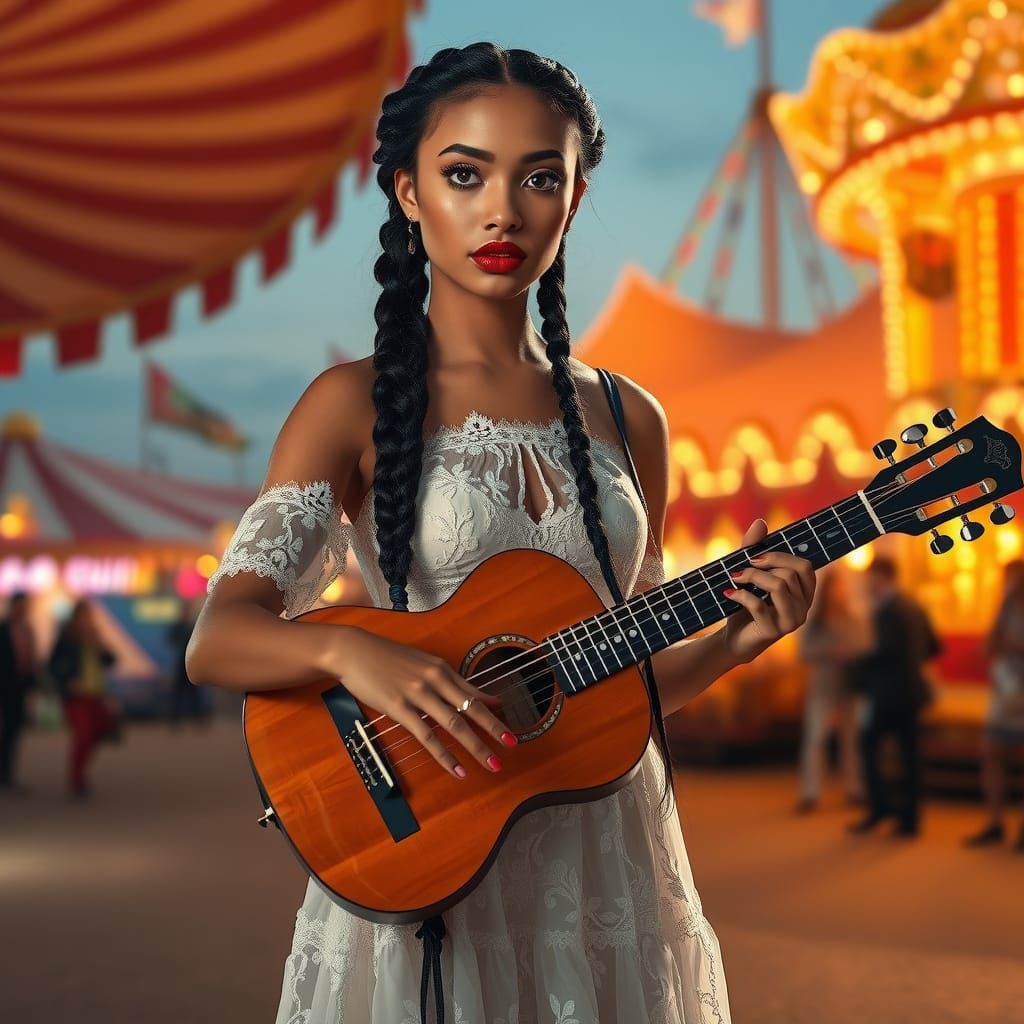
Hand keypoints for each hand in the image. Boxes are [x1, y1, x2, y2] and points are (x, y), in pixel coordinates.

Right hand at [331, 626, 511, 779]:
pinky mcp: (400, 708)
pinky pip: (427, 736)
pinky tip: (456, 769)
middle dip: (494, 731)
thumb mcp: (423, 663)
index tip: (510, 730)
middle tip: (512, 747)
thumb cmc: (387, 657)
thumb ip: (450, 680)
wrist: (354, 650)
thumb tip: (476, 694)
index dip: (493, 714)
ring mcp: (418, 694)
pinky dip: (445, 755)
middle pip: (471, 710)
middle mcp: (435, 680)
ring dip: (476, 746)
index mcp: (441, 669)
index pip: (474, 694)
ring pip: (454, 724)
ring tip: (492, 764)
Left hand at [721, 518, 815, 664]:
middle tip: (739, 570)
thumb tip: (760, 521)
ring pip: (779, 587)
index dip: (780, 556)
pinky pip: (759, 605)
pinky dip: (740, 595)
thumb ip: (754, 550)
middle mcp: (804, 607)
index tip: (754, 556)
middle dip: (762, 566)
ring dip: (751, 577)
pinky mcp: (773, 632)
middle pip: (790, 574)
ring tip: (734, 578)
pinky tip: (728, 593)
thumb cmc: (745, 604)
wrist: (734, 638)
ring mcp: (791, 621)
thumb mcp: (749, 574)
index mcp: (804, 592)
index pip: (805, 566)